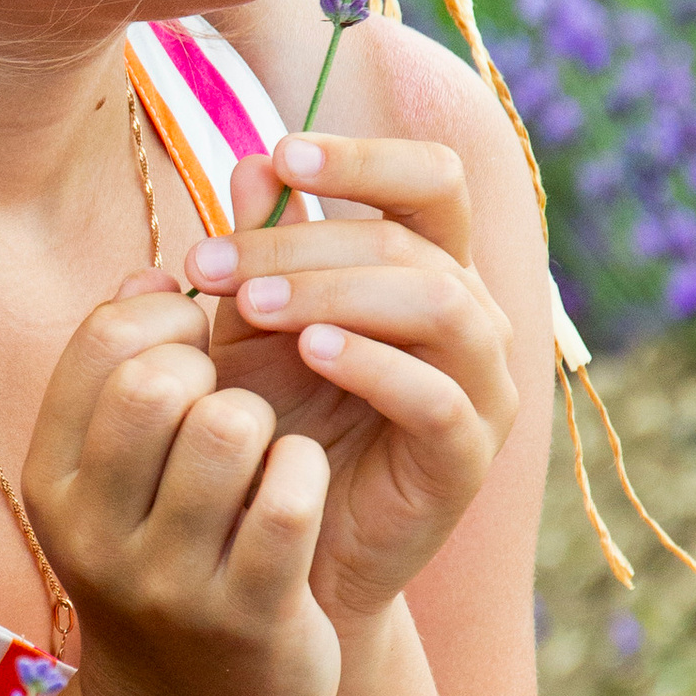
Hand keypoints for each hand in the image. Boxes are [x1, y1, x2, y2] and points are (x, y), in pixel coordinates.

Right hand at [21, 282, 341, 695]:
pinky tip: (296, 489)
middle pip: (158, 381)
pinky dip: (303, 472)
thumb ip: (131, 370)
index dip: (169, 318)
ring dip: (264, 422)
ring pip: (228, 428)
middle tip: (231, 401)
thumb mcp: (117, 478)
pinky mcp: (248, 617)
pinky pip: (288, 498)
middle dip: (216, 370)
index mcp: (52, 482)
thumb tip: (158, 270)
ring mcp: (167, 581)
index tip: (197, 344)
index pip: (104, 342)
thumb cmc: (163, 566)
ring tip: (263, 453)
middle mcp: (93, 533)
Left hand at [184, 135, 516, 632]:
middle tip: (213, 263)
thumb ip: (261, 245)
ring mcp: (482, 386)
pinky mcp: (468, 456)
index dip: (365, 157)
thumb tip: (252, 161)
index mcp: (431, 264)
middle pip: (414, 239)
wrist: (283, 542)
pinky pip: (437, 395)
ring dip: (336, 291)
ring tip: (252, 304)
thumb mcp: (253, 321)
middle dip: (305, 240)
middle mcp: (473, 314)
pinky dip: (373, 362)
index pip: (431, 179)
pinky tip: (308, 350)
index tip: (280, 154)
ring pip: (440, 303)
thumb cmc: (272, 415)